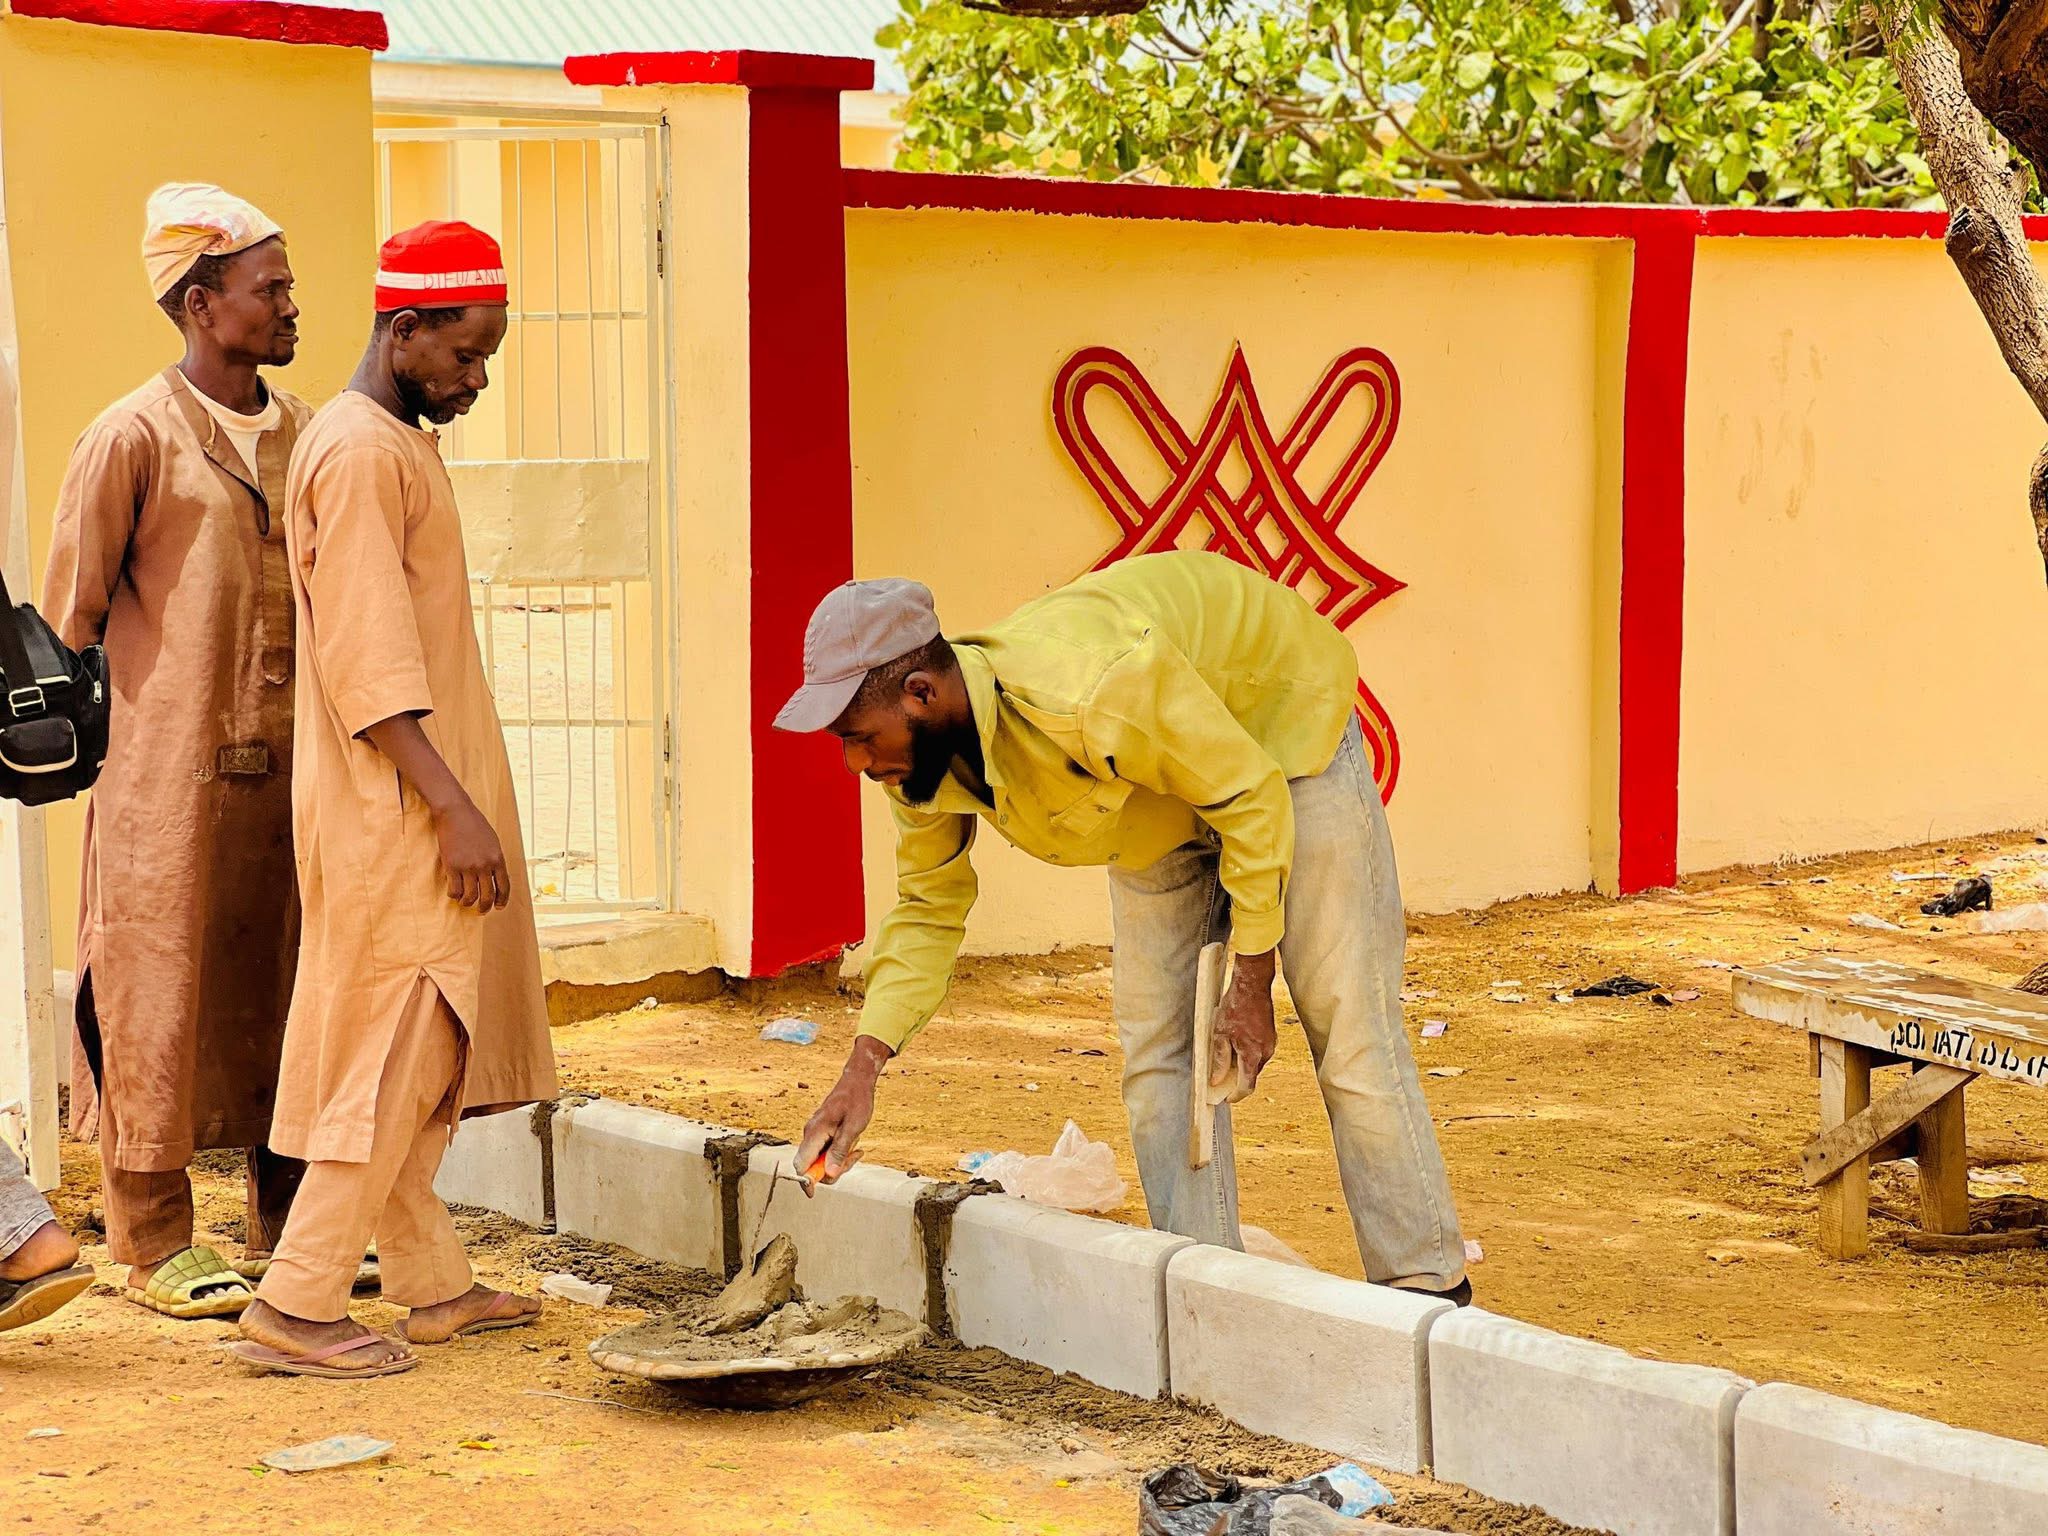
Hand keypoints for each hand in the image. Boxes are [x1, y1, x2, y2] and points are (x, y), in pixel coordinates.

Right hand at [433, 797, 510, 909]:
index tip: (499, 906)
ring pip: (470, 896)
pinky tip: (454, 893)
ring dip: (468, 903)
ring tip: (465, 902)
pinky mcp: (452, 866)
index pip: (504, 886)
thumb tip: (494, 877)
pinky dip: (455, 895)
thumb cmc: (474, 824)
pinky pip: (455, 890)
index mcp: (498, 859)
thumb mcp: (492, 841)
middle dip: (485, 907)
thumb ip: (494, 859)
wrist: (455, 812)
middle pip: (487, 895)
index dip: (502, 900)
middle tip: (481, 910)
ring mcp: (468, 867)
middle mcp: (485, 865)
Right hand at [795, 1036, 892, 1193]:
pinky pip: (825, 1151)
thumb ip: (840, 1151)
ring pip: (820, 1160)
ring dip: (838, 1161)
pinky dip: (839, 1153)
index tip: (813, 1193)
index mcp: (814, 1132)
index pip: (800, 1165)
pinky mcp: (820, 1133)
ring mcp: (814, 1134)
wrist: (857, 1081)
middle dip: (832, 1170)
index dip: (805, 1181)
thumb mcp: (853, 1127)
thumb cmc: (856, 1101)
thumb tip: (830, 1175)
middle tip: (853, 1157)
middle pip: (811, 1166)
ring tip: (856, 1149)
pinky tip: (853, 1144)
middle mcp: (810, 1134)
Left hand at [1212, 949, 1277, 1100]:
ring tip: (1226, 1055)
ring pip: (1255, 1063)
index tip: (1226, 1099)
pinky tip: (1236, 1043)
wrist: (1252, 985)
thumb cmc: (1235, 1007)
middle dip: (1237, 1079)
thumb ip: (1220, 1059)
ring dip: (1242, 1065)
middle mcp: (1265, 1052)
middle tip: (1220, 1077)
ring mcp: (1270, 1043)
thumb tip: (1217, 1079)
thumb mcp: (1220, 1034)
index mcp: (1253, 1055)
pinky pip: (1259, 1052)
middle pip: (1251, 1075)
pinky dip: (1248, 1054)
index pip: (1247, 1086)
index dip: (1236, 1096)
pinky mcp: (1271, 1035)